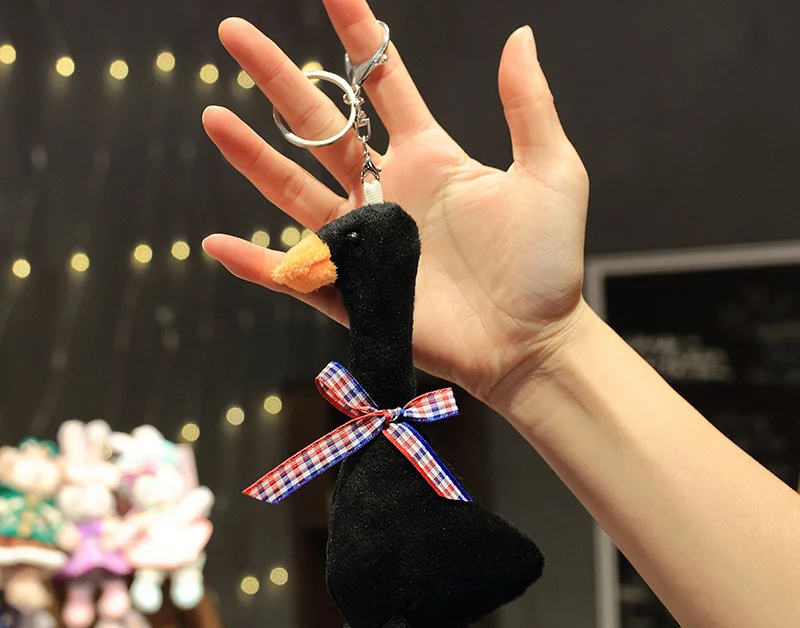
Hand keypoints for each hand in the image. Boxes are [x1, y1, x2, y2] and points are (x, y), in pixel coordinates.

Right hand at [202, 1, 588, 407]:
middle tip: (234, 34)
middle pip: (322, 128)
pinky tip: (217, 244)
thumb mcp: (550, 173)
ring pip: (297, 194)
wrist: (531, 342)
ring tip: (213, 119)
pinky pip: (296, 276)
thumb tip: (520, 35)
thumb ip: (529, 108)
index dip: (356, 35)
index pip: (381, 84)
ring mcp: (366, 245)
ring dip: (254, 159)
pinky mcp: (355, 294)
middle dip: (279, 80)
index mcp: (429, 159)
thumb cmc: (546, 264)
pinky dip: (257, 265)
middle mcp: (388, 195)